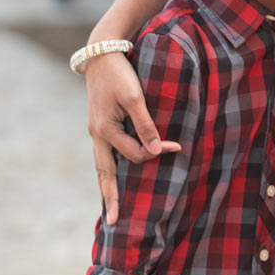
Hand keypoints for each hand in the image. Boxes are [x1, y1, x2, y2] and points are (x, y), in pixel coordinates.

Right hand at [85, 52, 180, 224]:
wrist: (101, 54)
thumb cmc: (120, 74)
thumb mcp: (135, 96)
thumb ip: (145, 123)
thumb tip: (156, 149)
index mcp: (106, 131)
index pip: (135, 153)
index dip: (158, 152)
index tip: (178, 146)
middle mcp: (98, 135)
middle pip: (104, 173)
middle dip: (110, 197)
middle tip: (114, 221)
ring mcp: (96, 131)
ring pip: (100, 166)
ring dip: (105, 186)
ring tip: (109, 207)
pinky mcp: (99, 124)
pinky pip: (102, 154)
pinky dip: (105, 169)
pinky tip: (109, 176)